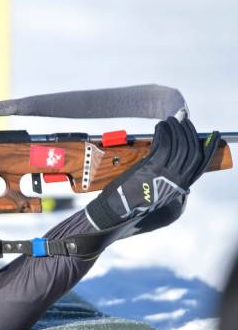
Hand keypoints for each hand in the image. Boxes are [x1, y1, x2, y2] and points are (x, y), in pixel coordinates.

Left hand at [86, 116, 219, 229]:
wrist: (118, 208)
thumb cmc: (133, 199)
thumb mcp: (157, 190)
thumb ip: (168, 178)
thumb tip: (172, 161)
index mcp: (179, 186)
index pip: (200, 164)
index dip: (208, 148)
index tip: (211, 136)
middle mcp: (176, 180)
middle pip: (192, 151)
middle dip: (190, 133)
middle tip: (184, 121)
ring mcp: (165, 174)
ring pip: (179, 146)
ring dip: (176, 129)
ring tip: (171, 120)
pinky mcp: (152, 168)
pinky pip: (163, 145)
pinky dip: (163, 133)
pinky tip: (160, 127)